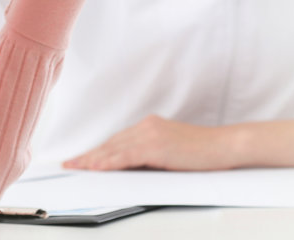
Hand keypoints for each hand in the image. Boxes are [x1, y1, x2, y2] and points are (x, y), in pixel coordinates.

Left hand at [61, 115, 239, 171]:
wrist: (224, 146)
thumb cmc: (202, 152)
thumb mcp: (171, 151)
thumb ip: (150, 154)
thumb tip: (130, 167)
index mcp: (150, 126)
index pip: (117, 140)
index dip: (97, 151)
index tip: (81, 158)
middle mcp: (147, 127)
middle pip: (111, 144)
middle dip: (89, 155)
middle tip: (70, 164)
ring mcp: (151, 135)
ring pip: (115, 149)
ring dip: (93, 160)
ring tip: (77, 167)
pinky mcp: (156, 146)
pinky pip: (127, 156)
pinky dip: (109, 162)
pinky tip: (97, 167)